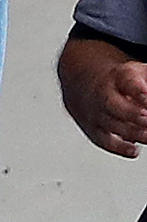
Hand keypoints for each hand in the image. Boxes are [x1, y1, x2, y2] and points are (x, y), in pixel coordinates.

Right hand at [59, 37, 146, 156]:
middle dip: (131, 113)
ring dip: (131, 132)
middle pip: (112, 103)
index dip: (138, 89)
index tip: (146, 94)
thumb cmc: (116, 80)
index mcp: (118, 76)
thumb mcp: (135, 72)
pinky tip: (134, 149)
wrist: (82, 82)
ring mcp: (96, 112)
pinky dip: (119, 148)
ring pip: (110, 124)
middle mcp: (103, 94)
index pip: (127, 79)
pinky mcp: (93, 129)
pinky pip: (104, 141)